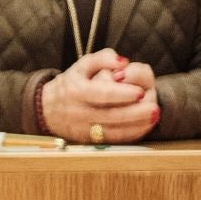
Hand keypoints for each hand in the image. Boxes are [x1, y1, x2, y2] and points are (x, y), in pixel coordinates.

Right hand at [41, 50, 159, 143]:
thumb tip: (122, 61)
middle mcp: (78, 112)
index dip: (122, 93)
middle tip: (154, 108)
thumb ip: (102, 58)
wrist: (46, 109)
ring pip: (113, 131)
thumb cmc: (70, 84)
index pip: (101, 93)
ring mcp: (83, 128)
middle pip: (110, 115)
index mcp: (76, 91)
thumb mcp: (81, 66)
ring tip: (154, 117)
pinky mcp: (88, 140)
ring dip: (136, 126)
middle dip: (135, 113)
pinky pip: (112, 140)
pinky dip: (130, 135)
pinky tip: (144, 127)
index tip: (140, 91)